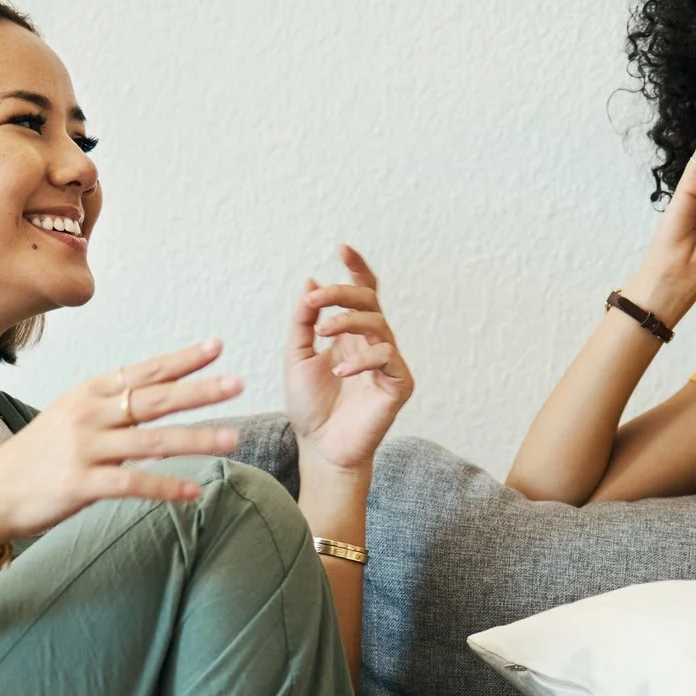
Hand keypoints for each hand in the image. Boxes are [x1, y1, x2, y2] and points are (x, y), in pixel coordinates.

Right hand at [0, 340, 244, 542]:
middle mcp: (89, 414)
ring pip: (152, 440)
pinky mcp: (81, 483)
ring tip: (233, 439)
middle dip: (199, 390)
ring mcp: (85, 448)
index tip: (217, 346)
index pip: (144, 371)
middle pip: (154, 399)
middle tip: (238, 383)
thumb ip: (113, 412)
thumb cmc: (36, 458)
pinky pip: (133, 483)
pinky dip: (166, 488)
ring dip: (196, 440)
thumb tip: (162, 410)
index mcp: (89, 393)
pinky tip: (194, 493)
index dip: (182, 359)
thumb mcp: (71, 419)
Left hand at [285, 245, 414, 475]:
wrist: (320, 448)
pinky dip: (362, 360)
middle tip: (317, 299)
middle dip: (343, 292)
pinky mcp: (399, 384)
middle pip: (370, 300)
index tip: (341, 247)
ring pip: (378, 323)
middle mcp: (372, 343)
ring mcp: (387, 362)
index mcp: (350, 334)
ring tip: (322, 331)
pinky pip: (387, 358)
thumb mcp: (296, 357)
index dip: (356, 268)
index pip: (361, 292)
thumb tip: (311, 281)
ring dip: (348, 320)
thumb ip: (303, 321)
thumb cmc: (310, 406)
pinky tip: (339, 372)